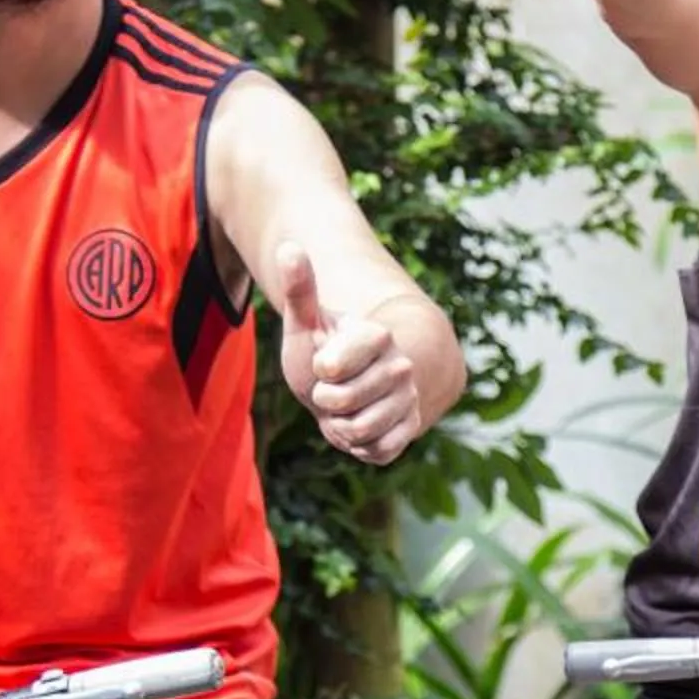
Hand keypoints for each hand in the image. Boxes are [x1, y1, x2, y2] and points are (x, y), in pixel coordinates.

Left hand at [274, 241, 424, 464]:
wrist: (346, 387)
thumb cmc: (321, 352)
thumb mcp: (304, 324)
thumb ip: (300, 288)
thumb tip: (288, 247)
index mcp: (378, 336)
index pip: (332, 367)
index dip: (320, 371)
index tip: (325, 363)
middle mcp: (401, 366)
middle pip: (342, 402)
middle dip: (325, 402)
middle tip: (330, 390)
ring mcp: (408, 399)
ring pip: (359, 430)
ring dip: (339, 426)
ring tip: (342, 410)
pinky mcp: (410, 429)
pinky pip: (376, 450)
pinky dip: (357, 446)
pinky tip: (356, 426)